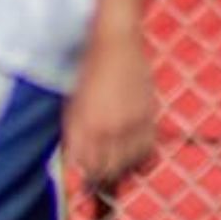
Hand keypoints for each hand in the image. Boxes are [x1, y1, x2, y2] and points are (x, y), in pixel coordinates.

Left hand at [65, 17, 156, 187]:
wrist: (115, 43)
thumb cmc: (87, 71)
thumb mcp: (71, 104)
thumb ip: (73, 133)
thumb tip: (74, 160)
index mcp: (82, 125)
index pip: (83, 165)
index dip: (83, 173)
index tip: (83, 176)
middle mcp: (107, 128)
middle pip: (106, 169)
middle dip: (100, 175)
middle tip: (99, 174)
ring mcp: (130, 122)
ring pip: (128, 163)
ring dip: (121, 168)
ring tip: (115, 165)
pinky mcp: (148, 115)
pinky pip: (147, 149)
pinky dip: (140, 157)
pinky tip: (133, 155)